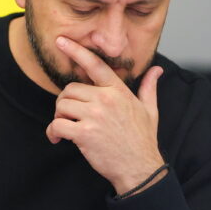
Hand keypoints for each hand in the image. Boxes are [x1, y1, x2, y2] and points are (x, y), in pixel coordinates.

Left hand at [46, 36, 165, 194]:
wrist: (139, 168)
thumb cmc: (143, 140)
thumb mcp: (150, 110)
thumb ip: (149, 87)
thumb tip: (157, 70)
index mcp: (118, 91)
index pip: (95, 65)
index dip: (76, 51)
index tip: (61, 41)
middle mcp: (105, 99)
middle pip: (70, 89)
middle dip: (66, 102)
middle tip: (70, 116)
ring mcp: (94, 116)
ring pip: (61, 105)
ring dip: (59, 116)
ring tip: (66, 128)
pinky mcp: (84, 133)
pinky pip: (57, 124)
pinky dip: (53, 132)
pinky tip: (58, 138)